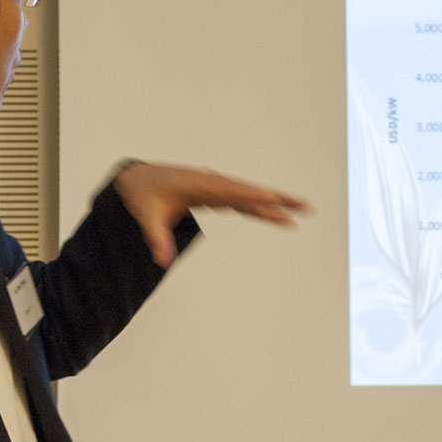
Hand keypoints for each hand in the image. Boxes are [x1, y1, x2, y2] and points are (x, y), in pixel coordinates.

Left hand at [113, 162, 309, 267]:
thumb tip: (162, 261)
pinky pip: (241, 201)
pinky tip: (275, 215)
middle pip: (248, 192)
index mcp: (197, 184)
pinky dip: (258, 207)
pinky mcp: (214, 193)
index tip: (274, 199)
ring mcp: (214, 187)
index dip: (253, 196)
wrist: (137, 180)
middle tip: (303, 206)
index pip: (230, 191)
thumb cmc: (143, 195)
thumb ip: (156, 238)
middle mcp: (211, 183)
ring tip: (297, 214)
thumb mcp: (146, 217)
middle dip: (275, 199)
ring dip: (272, 204)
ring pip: (248, 197)